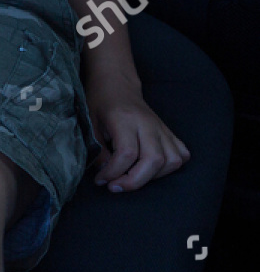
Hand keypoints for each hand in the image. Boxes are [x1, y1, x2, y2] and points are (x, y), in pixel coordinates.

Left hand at [85, 68, 188, 191]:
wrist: (117, 84)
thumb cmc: (100, 103)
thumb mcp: (90, 123)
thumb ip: (97, 149)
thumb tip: (105, 174)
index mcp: (125, 119)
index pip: (127, 153)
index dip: (113, 172)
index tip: (100, 180)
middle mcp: (148, 124)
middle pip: (153, 160)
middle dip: (134, 181)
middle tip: (115, 186)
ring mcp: (162, 128)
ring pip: (171, 160)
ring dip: (152, 177)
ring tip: (131, 178)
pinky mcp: (170, 132)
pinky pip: (181, 155)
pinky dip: (170, 168)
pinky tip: (150, 170)